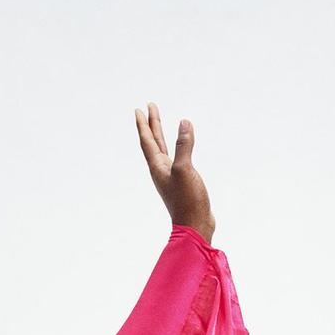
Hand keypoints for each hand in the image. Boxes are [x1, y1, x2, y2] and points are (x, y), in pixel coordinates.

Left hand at [138, 104, 213, 237]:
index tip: (140, 109)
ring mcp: (170, 177)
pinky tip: (179, 147)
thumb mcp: (185, 170)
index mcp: (158, 167)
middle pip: (153, 142)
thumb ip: (184, 146)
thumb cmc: (188, 200)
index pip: (148, 140)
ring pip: (162, 150)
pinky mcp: (181, 182)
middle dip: (151, 124)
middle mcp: (161, 170)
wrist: (195, 226)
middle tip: (150, 107)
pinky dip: (174, 147)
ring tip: (158, 122)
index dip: (144, 124)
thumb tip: (184, 123)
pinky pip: (174, 158)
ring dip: (159, 135)